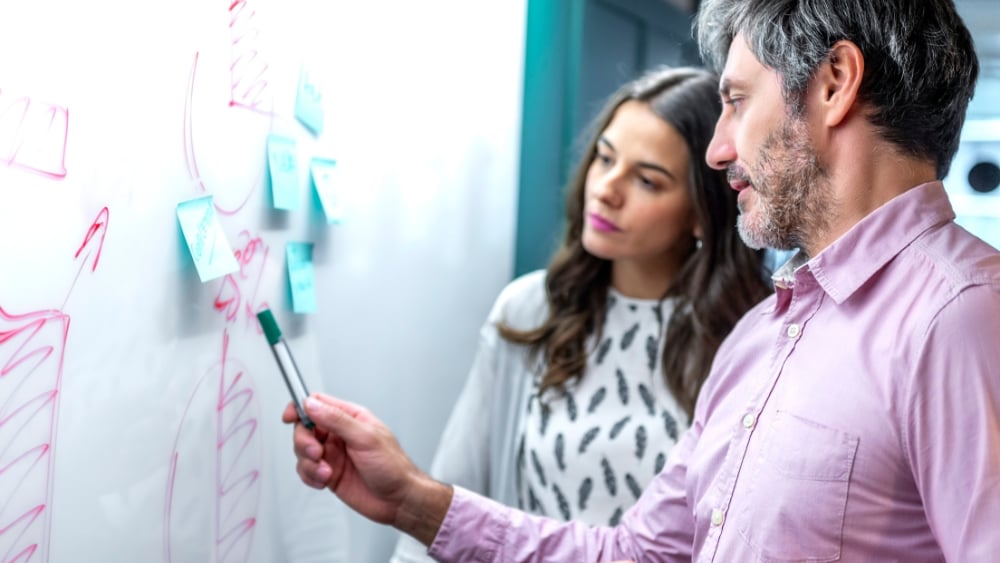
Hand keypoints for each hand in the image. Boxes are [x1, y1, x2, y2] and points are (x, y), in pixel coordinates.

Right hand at [283, 393, 451, 543]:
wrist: (398, 500)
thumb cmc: (393, 467)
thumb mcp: (366, 438)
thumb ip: (337, 420)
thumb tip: (313, 404)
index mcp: (351, 418)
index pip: (318, 403)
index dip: (300, 408)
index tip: (290, 416)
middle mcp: (339, 434)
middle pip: (305, 428)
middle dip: (304, 442)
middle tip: (316, 453)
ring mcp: (332, 454)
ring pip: (302, 451)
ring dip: (308, 463)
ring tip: (326, 471)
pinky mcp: (328, 473)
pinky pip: (306, 471)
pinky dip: (310, 476)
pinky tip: (324, 480)